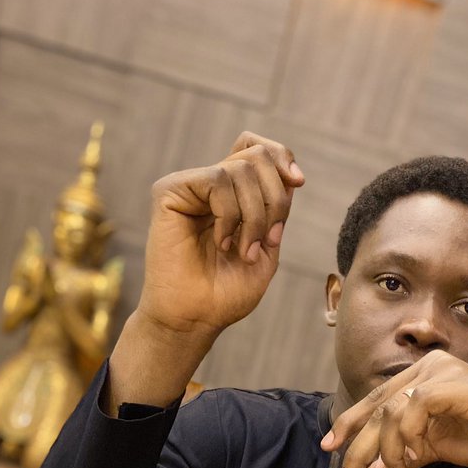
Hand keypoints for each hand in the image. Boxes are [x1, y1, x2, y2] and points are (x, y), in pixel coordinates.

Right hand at [137, 132, 304, 341]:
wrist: (195, 318)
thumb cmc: (226, 293)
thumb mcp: (267, 250)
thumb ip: (277, 212)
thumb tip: (289, 174)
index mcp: (233, 195)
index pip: (258, 149)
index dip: (281, 156)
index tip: (298, 181)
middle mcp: (210, 185)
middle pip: (257, 154)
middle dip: (275, 198)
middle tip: (269, 239)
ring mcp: (189, 186)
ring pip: (241, 169)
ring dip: (255, 216)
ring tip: (244, 251)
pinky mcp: (169, 191)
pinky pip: (217, 180)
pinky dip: (230, 215)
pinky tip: (221, 243)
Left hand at [321, 351, 467, 467]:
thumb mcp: (432, 448)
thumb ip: (401, 455)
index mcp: (423, 375)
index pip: (376, 398)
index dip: (350, 423)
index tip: (331, 449)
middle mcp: (430, 366)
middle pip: (378, 406)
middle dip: (359, 447)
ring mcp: (445, 371)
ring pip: (392, 410)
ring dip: (386, 451)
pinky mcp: (458, 385)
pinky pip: (415, 408)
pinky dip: (407, 437)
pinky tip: (412, 458)